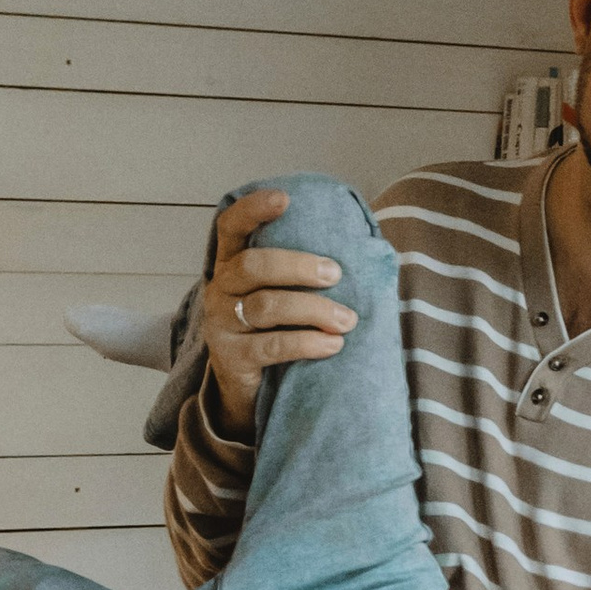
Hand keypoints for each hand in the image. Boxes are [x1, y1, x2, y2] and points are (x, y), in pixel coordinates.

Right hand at [200, 189, 356, 436]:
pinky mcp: (232, 358)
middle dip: (299, 266)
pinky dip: (307, 343)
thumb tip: (370, 248)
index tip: (284, 198)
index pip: (231, 227)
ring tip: (348, 320)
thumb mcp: (283, 296)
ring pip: (267, 306)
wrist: (249, 391)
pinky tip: (333, 345)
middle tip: (336, 274)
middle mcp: (220, 289)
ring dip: (314, 310)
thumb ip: (304, 273)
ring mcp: (221, 324)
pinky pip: (272, 346)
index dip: (253, 210)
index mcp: (232, 265)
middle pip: (254, 266)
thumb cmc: (277, 331)